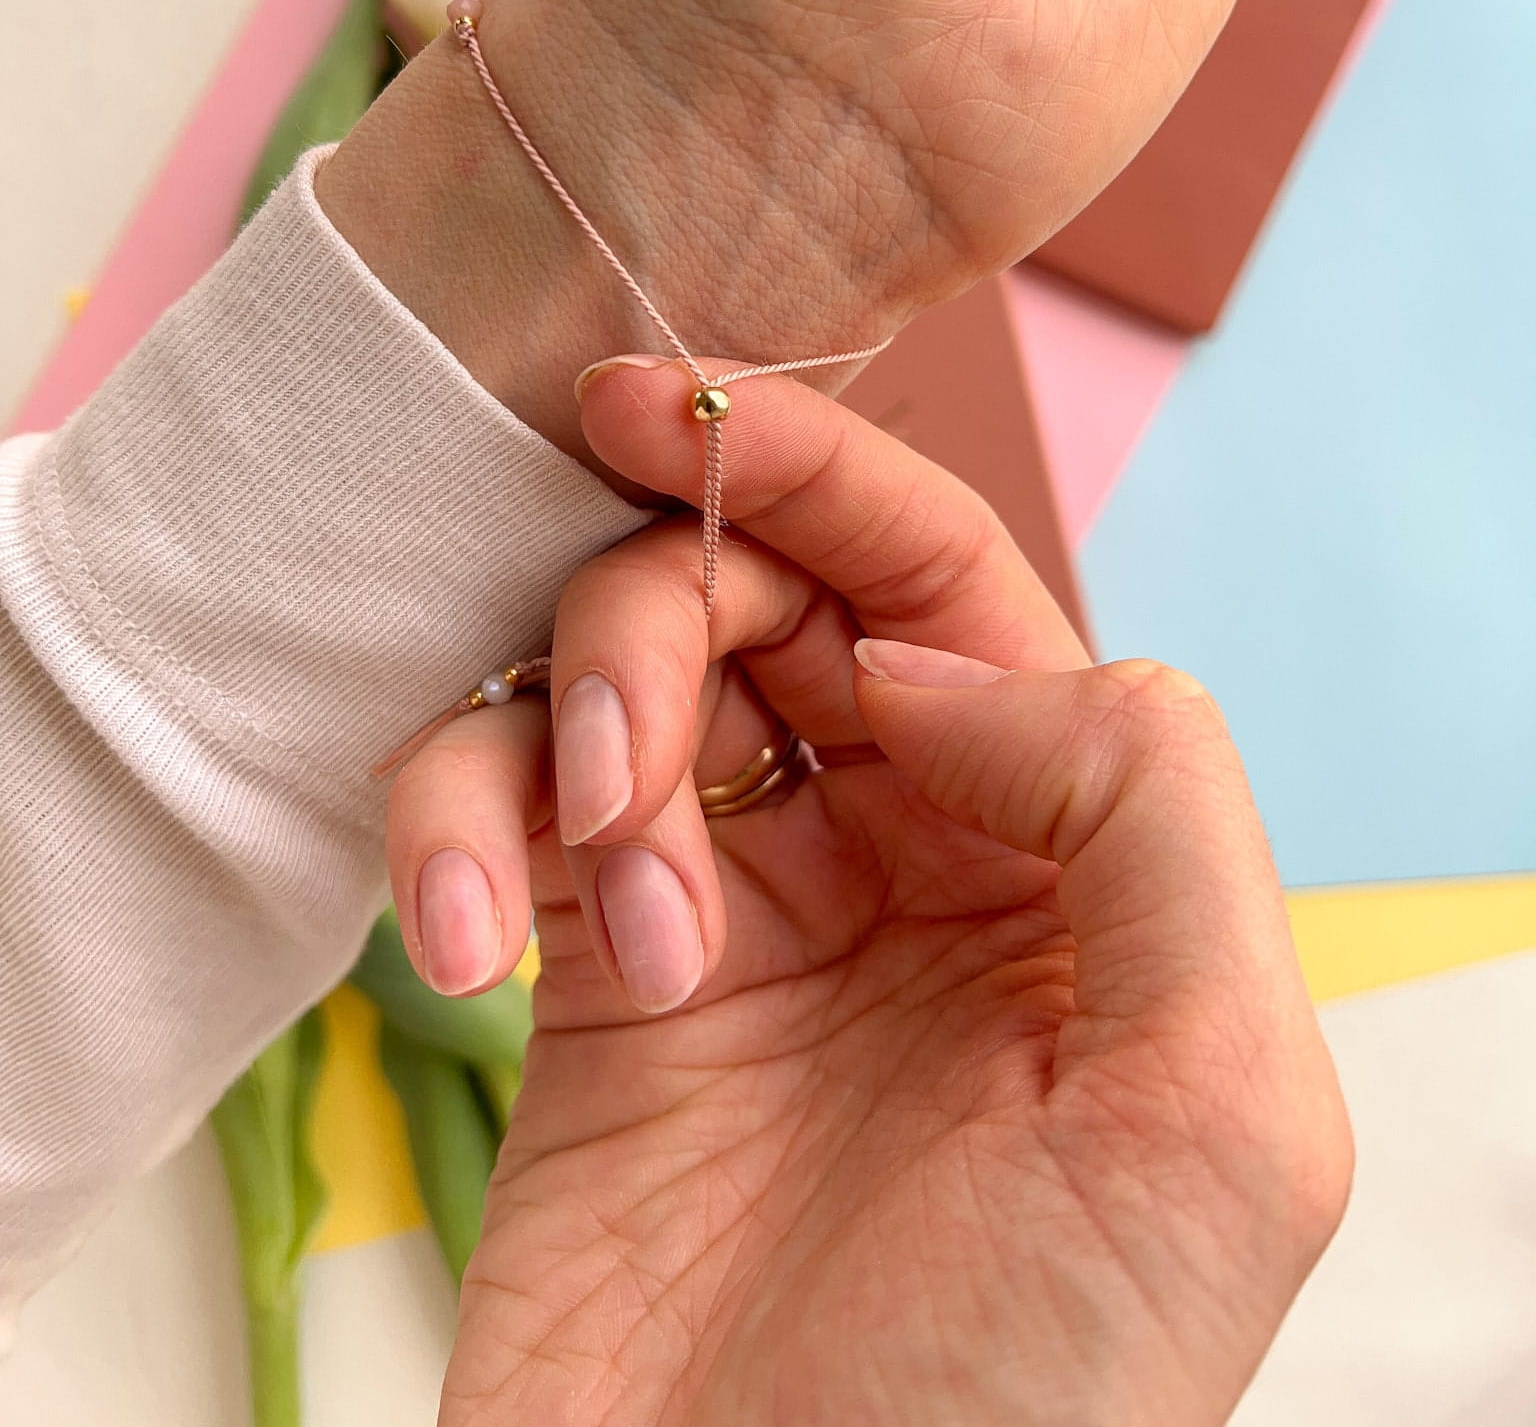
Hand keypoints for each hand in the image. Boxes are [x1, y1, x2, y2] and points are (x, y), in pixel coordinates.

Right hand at [386, 364, 1350, 1423]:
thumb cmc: (1019, 1411)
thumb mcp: (1219, 1110)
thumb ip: (1149, 806)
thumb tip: (933, 667)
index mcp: (1072, 865)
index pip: (945, 586)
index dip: (816, 473)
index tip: (669, 409)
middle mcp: (907, 864)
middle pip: (765, 600)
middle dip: (674, 605)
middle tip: (629, 747)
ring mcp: (734, 914)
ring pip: (616, 673)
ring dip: (577, 726)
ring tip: (586, 890)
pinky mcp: (574, 979)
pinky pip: (491, 802)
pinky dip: (459, 826)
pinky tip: (477, 951)